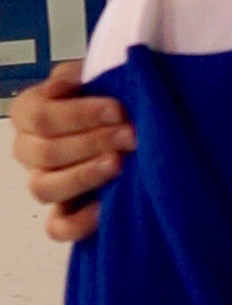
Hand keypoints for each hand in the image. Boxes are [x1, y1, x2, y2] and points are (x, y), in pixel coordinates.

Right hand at [12, 67, 129, 240]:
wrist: (126, 126)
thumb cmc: (106, 100)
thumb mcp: (92, 78)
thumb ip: (76, 76)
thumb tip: (67, 82)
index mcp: (28, 113)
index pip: (39, 117)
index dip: (78, 115)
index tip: (117, 109)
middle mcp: (29, 150)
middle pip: (44, 152)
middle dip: (92, 142)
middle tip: (130, 135)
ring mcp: (43, 183)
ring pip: (43, 188)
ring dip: (83, 176)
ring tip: (119, 164)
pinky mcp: (62, 214)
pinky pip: (57, 227)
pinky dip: (77, 223)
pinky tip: (104, 210)